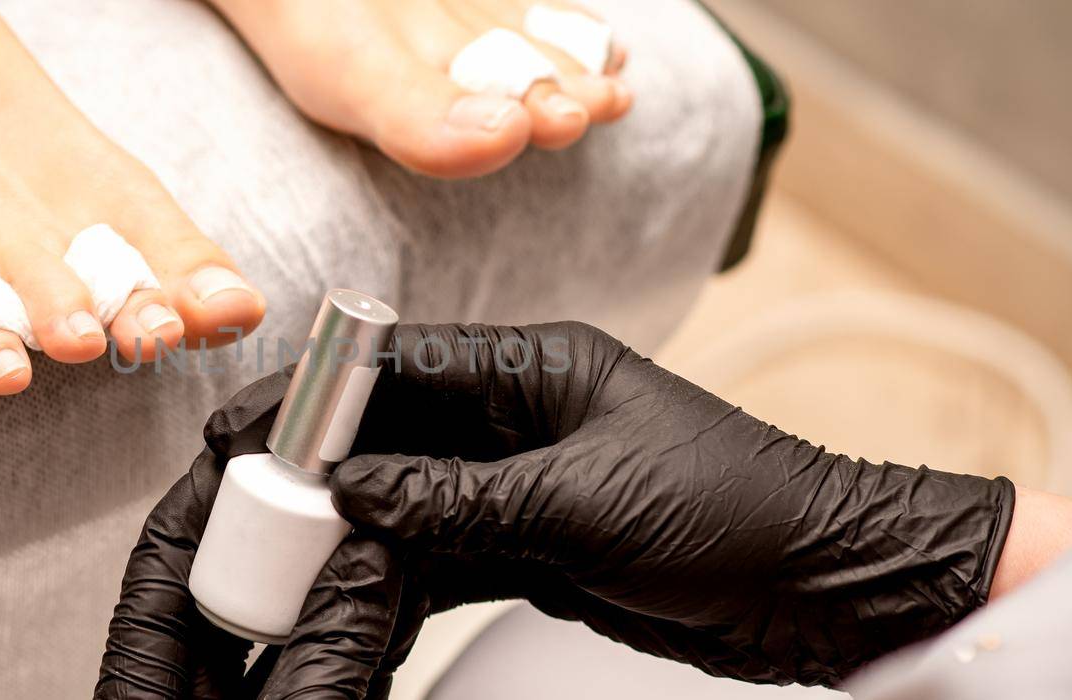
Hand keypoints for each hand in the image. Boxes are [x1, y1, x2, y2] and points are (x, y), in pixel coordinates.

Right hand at [96, 322, 1015, 695]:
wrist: (825, 583)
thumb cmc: (741, 509)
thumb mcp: (589, 501)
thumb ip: (463, 498)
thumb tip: (356, 493)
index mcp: (536, 367)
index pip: (395, 365)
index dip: (312, 393)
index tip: (246, 429)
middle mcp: (520, 417)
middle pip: (388, 435)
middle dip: (317, 472)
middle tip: (249, 512)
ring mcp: (523, 483)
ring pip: (407, 500)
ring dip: (351, 533)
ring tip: (283, 565)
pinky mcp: (535, 544)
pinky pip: (443, 553)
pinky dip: (398, 576)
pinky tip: (350, 599)